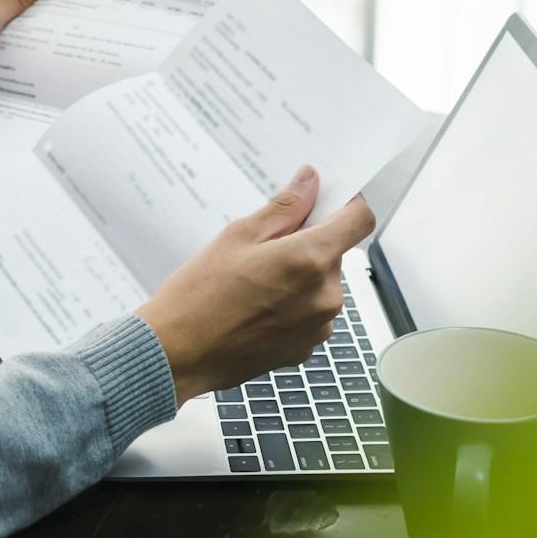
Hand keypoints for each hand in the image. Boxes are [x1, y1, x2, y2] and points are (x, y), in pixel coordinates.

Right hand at [136, 168, 374, 404]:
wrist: (177, 355)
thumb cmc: (198, 296)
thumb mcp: (237, 236)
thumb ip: (284, 207)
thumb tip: (310, 181)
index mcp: (310, 260)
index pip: (359, 220)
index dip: (346, 204)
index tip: (326, 200)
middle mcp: (325, 296)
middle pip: (335, 252)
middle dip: (307, 242)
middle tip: (263, 247)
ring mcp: (318, 326)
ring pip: (322, 283)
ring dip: (299, 276)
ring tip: (253, 282)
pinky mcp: (306, 349)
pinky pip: (311, 313)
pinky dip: (292, 304)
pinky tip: (255, 307)